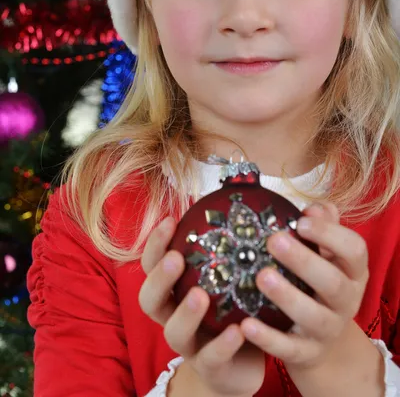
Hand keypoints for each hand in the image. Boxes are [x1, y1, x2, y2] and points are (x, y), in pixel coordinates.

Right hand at [139, 216, 264, 396]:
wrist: (243, 366)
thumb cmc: (234, 310)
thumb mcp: (231, 276)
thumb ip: (232, 243)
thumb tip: (246, 187)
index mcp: (175, 292)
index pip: (153, 265)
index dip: (155, 244)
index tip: (169, 220)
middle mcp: (174, 316)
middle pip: (150, 300)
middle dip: (159, 277)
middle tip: (176, 258)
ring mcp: (190, 345)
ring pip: (174, 332)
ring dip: (185, 313)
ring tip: (200, 295)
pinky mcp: (212, 369)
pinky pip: (212, 358)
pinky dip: (222, 344)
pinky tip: (238, 331)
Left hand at [240, 202, 369, 371]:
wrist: (324, 343)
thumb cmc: (318, 283)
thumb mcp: (326, 256)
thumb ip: (323, 228)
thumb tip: (314, 208)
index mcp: (353, 272)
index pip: (354, 251)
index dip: (330, 234)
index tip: (301, 220)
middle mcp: (347, 301)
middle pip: (333, 282)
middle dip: (304, 261)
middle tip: (274, 240)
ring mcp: (328, 330)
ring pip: (312, 316)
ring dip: (286, 296)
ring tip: (261, 276)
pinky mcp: (307, 353)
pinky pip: (288, 348)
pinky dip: (267, 338)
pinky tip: (246, 323)